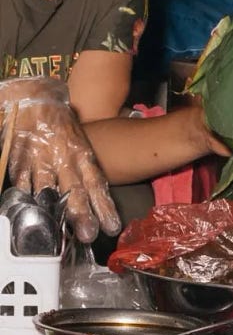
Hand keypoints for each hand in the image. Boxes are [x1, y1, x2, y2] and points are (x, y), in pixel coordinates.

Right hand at [1, 77, 120, 242]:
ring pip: (47, 189)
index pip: (97, 183)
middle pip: (74, 190)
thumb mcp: (81, 140)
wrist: (36, 99)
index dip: (104, 205)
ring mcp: (40, 159)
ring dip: (52, 210)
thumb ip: (86, 163)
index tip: (111, 226)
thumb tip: (98, 188)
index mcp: (82, 153)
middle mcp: (63, 158)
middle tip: (88, 235)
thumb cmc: (62, 123)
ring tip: (55, 230)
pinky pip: (22, 180)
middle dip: (81, 214)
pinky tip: (29, 211)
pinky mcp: (20, 159)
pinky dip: (25, 196)